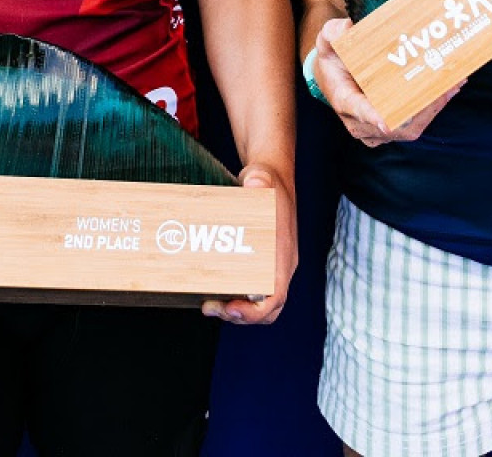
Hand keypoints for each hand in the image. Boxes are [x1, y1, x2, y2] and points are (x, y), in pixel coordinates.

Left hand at [202, 163, 295, 325]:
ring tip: (208, 304)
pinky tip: (210, 290)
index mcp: (284, 253)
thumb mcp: (262, 175)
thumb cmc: (267, 179)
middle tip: (211, 307)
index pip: (276, 294)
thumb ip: (259, 178)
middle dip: (240, 316)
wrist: (270, 176)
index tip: (231, 307)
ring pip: (258, 304)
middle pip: (267, 308)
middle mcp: (280, 265)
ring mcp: (270, 266)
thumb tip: (254, 182)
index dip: (255, 310)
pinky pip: (249, 291)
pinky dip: (233, 297)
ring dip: (235, 310)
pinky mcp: (259, 264)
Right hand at [314, 20, 463, 147]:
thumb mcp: (328, 40)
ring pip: (409, 128)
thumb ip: (333, 32)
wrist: (335, 76)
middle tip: (444, 87)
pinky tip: (449, 90)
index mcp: (344, 101)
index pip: (358, 112)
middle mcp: (359, 123)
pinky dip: (433, 110)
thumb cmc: (334, 58)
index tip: (386, 122)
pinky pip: (415, 125)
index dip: (373, 118)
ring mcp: (376, 131)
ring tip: (453, 85)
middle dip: (423, 109)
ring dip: (433, 109)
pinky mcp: (390, 131)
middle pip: (395, 125)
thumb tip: (348, 27)